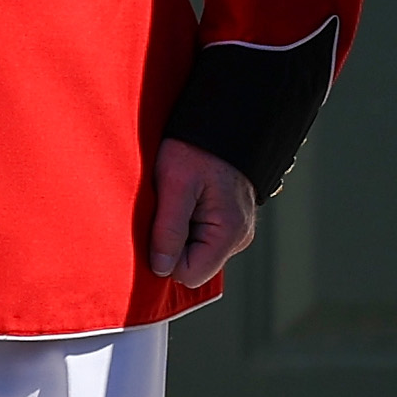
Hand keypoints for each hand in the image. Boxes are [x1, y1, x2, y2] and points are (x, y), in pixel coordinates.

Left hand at [148, 138, 258, 286]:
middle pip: (193, 266)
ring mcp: (235, 231)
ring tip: (178, 200)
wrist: (222, 122)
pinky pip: (200, 238)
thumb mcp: (174, 184)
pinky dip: (187, 224)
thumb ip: (168, 230)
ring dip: (178, 232)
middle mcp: (238, 238)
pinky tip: (186, 199)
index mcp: (229, 232)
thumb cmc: (197, 148)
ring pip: (195, 252)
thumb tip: (161, 270)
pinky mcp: (228, 223)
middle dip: (172, 244)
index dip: (165, 256)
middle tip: (168, 207)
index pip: (188, 275)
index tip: (159, 223)